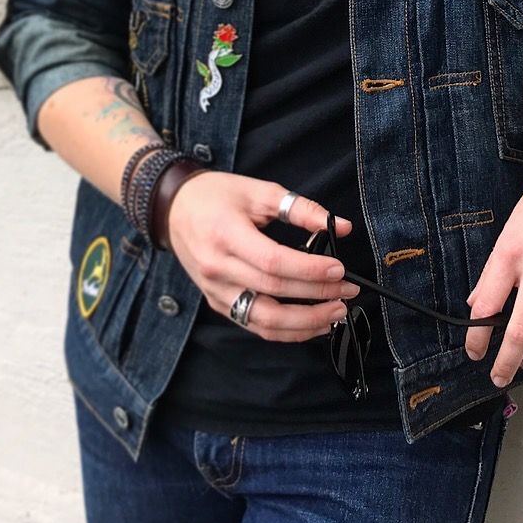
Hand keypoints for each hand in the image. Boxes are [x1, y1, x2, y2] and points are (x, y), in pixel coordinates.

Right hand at [166, 172, 360, 341]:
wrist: (174, 210)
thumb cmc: (217, 196)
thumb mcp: (258, 191)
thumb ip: (300, 208)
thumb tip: (342, 226)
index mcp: (226, 234)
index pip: (272, 261)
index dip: (309, 270)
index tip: (339, 269)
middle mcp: (217, 268)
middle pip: (273, 292)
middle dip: (316, 296)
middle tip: (349, 291)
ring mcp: (215, 290)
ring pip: (263, 320)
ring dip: (305, 323)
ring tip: (336, 314)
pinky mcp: (217, 303)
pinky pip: (254, 324)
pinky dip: (286, 330)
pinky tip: (311, 324)